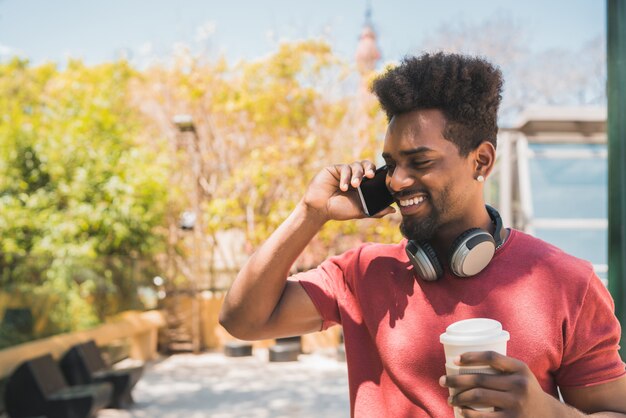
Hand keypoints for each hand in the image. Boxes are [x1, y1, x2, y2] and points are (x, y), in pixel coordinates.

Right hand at [302, 160, 395, 221]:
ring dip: (357, 175)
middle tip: (371, 176)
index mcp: (363, 185)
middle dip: (370, 169)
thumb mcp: (360, 211)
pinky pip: (344, 168)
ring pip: (356, 166)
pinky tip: (343, 187)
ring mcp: (345, 172)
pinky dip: (346, 177)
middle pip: (367, 165)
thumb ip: (376, 211)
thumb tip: (394, 211)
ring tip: (354, 186)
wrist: (320, 209)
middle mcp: (355, 176)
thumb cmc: (339, 210)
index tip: (383, 178)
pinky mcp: (335, 169)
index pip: (374, 175)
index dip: (379, 174)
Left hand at [440, 351, 560, 416]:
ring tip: (450, 398)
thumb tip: (463, 362)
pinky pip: (483, 417)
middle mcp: (519, 384)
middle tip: (442, 381)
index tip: (454, 360)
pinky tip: (461, 411)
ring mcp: (516, 404)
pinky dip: (468, 413)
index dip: (471, 356)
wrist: (550, 416)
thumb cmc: (526, 391)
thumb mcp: (521, 374)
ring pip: (478, 397)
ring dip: (459, 397)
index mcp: (520, 368)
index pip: (491, 356)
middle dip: (455, 380)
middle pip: (479, 379)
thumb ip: (501, 367)